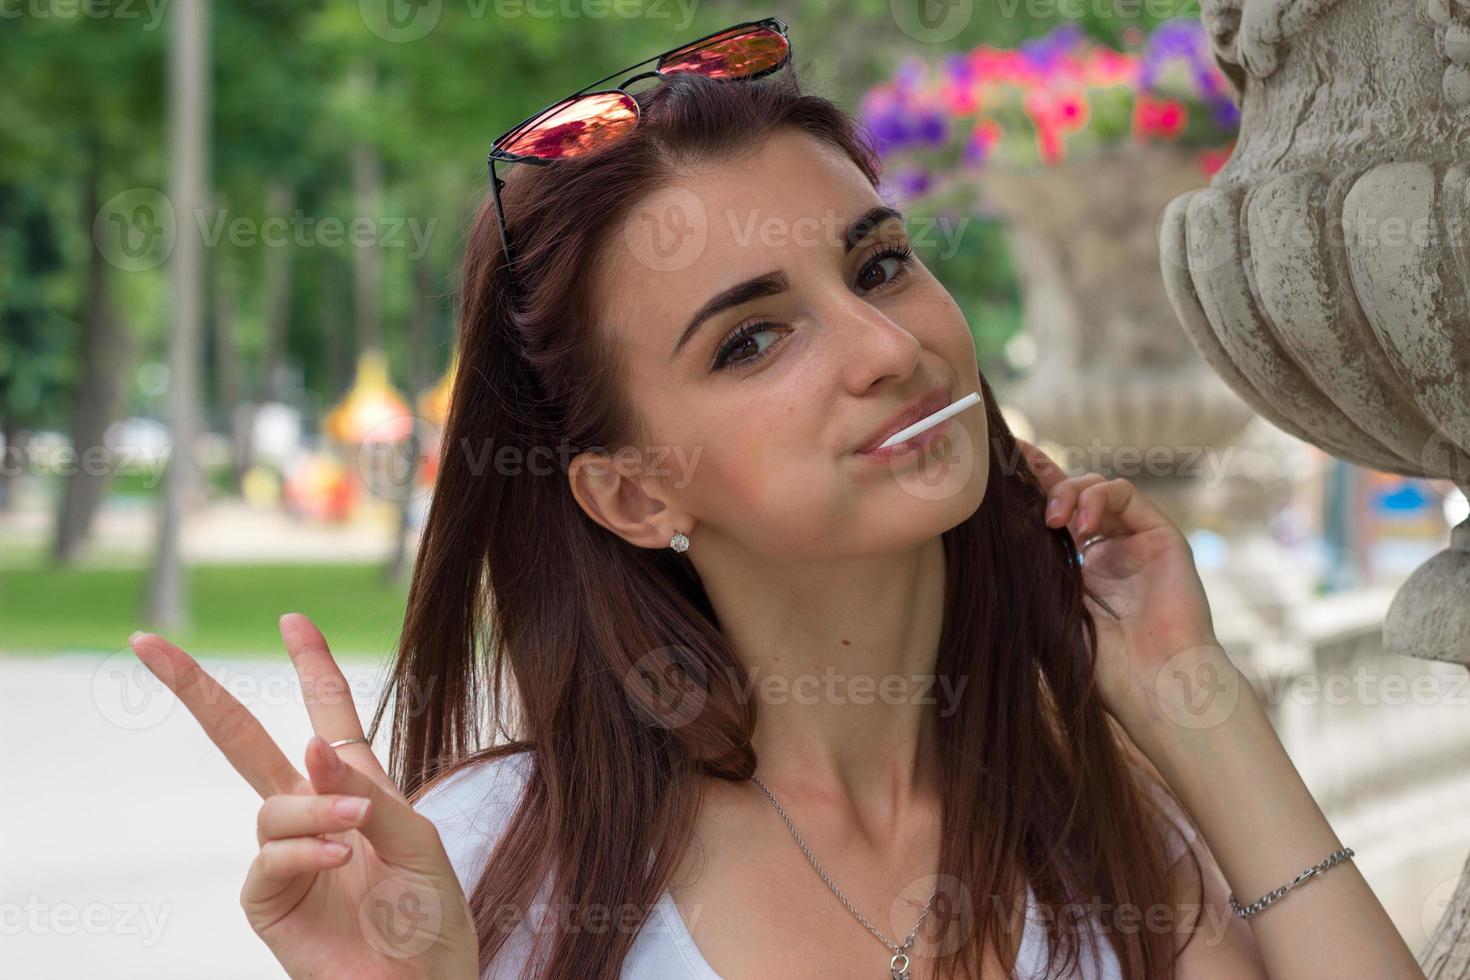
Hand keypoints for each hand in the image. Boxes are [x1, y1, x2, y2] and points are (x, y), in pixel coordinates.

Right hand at [128, 613, 478, 979]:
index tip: (294, 619)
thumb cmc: (430, 915)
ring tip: (355, 831)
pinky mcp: (268, 902)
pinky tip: (340, 857)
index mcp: (354, 788)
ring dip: (313, 809)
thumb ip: (369, 794)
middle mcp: (311, 813)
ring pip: (270, 807)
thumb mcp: (420, 841)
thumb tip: (311, 746)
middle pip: (242, 742)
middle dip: (198, 692)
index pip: (327, 714)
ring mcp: (285, 856)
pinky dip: (305, 851)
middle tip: (148, 645)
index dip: (312, 666)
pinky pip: (267, 860)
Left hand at [1016, 438, 1224, 734]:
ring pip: (1096, 487)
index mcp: (1077, 571)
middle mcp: (1106, 551)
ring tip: (1053, 521)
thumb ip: (1027, 572)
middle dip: (1042, 484)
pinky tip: (1081, 525)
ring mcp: (1133, 542)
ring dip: (1068, 492)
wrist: (1151, 684)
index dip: (1027, 489)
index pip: (1051, 517)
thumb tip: (994, 533)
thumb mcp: (1045, 613)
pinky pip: (1125, 493)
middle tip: (1020, 500)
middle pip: (1071, 494)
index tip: (998, 469)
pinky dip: (1097, 497)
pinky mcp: (1160, 535)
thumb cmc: (1096, 665)